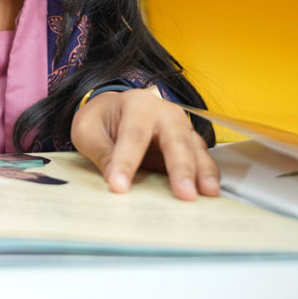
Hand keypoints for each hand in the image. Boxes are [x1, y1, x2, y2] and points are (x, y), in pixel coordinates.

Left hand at [70, 85, 219, 200]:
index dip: (126, 161)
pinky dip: (207, 175)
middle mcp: (164, 112)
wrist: (113, 110)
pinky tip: (210, 193)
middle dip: (180, 167)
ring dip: (203, 171)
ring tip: (208, 194)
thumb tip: (114, 179)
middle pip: (175, 138)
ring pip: (195, 147)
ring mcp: (180, 126)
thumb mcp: (88, 131)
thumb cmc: (101, 120)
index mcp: (136, 104)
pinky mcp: (189, 143)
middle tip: (184, 194)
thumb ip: (101, 152)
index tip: (119, 186)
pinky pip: (202, 158)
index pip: (133, 134)